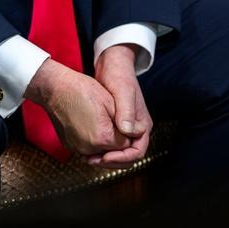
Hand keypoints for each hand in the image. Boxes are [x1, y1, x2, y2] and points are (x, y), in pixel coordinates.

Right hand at [24, 59, 129, 156]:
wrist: (56, 89)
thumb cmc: (83, 91)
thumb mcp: (111, 104)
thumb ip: (125, 125)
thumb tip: (133, 137)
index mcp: (102, 137)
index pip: (127, 145)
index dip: (131, 135)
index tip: (129, 125)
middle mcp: (89, 148)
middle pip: (114, 153)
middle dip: (121, 144)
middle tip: (123, 129)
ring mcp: (77, 148)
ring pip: (101, 154)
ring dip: (108, 146)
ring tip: (112, 129)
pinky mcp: (70, 146)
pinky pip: (88, 151)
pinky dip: (95, 145)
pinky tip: (98, 132)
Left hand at [86, 44, 152, 167]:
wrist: (112, 65)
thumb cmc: (119, 76)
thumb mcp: (123, 92)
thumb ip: (126, 112)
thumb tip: (127, 132)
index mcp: (142, 125)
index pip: (137, 152)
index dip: (121, 158)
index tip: (104, 157)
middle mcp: (135, 129)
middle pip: (127, 157)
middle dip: (110, 162)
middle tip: (91, 160)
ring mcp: (125, 128)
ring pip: (117, 153)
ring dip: (103, 157)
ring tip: (86, 157)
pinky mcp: (114, 125)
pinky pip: (109, 144)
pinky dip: (99, 149)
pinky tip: (85, 148)